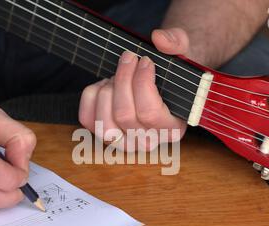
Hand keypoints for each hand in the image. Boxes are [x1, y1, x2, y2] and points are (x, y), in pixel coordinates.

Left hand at [79, 28, 190, 150]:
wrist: (157, 84)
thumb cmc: (170, 74)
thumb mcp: (181, 55)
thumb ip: (177, 42)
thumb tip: (160, 40)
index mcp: (172, 129)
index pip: (150, 113)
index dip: (142, 82)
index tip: (145, 61)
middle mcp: (148, 142)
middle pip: (124, 114)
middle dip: (123, 79)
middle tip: (129, 58)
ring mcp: (124, 142)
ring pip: (104, 122)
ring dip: (107, 90)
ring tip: (117, 75)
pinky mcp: (104, 135)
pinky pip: (87, 119)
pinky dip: (91, 96)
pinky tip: (106, 85)